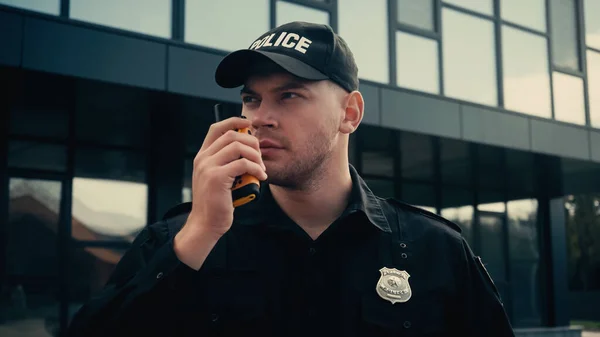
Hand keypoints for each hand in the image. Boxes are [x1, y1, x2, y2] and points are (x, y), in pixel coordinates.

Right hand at [174, 117, 266, 268]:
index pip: (216, 128)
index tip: (249, 125)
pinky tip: (261, 177)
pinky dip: (257, 169)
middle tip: (260, 158)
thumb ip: (227, 163)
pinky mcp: (217, 178)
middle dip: (251, 142)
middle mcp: (203, 159)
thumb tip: (248, 149)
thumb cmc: (217, 203)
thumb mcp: (219, 178)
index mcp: (202, 156)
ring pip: (238, 147)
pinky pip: (244, 164)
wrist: (206, 224)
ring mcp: (208, 167)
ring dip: (256, 156)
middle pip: (232, 135)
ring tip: (261, 169)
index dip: (234, 121)